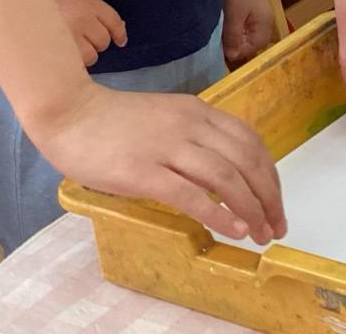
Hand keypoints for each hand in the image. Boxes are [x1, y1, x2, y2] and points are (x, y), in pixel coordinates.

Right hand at [31, 84, 285, 244]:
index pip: (250, 142)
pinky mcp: (144, 171)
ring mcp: (168, 147)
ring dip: (251, 209)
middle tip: (275, 226)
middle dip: (268, 197)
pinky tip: (232, 229)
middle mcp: (190, 126)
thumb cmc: (114, 120)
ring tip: (259, 234)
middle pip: (246, 161)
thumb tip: (225, 174)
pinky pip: (191, 195)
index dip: (270, 175)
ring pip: (226, 178)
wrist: (69, 112)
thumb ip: (194, 137)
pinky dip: (218, 214)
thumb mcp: (166, 117)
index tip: (276, 202)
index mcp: (198, 111)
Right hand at [48, 0, 126, 66]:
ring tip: (69, 47)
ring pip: (91, 56)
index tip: (120, 41)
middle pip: (103, 41)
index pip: (113, 21)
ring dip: (85, 54)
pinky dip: (71, 63)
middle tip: (81, 38)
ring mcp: (70, 36)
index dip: (119, 33)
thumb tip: (116, 30)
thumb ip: (93, 9)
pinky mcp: (58, 51)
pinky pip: (75, 64)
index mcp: (87, 2)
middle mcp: (82, 19)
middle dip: (96, 42)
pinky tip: (61, 55)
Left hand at [220, 0, 273, 65]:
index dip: (240, 51)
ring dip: (235, 37)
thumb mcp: (234, 16)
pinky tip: (224, 26)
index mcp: (265, 23)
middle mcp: (264, 21)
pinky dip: (234, 29)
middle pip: (253, 42)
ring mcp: (257, 15)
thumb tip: (231, 56)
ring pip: (247, 34)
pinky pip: (243, 26)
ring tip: (222, 35)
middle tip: (223, 44)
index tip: (225, 50)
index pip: (256, 46)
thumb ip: (233, 36)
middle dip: (238, 45)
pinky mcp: (249, 11)